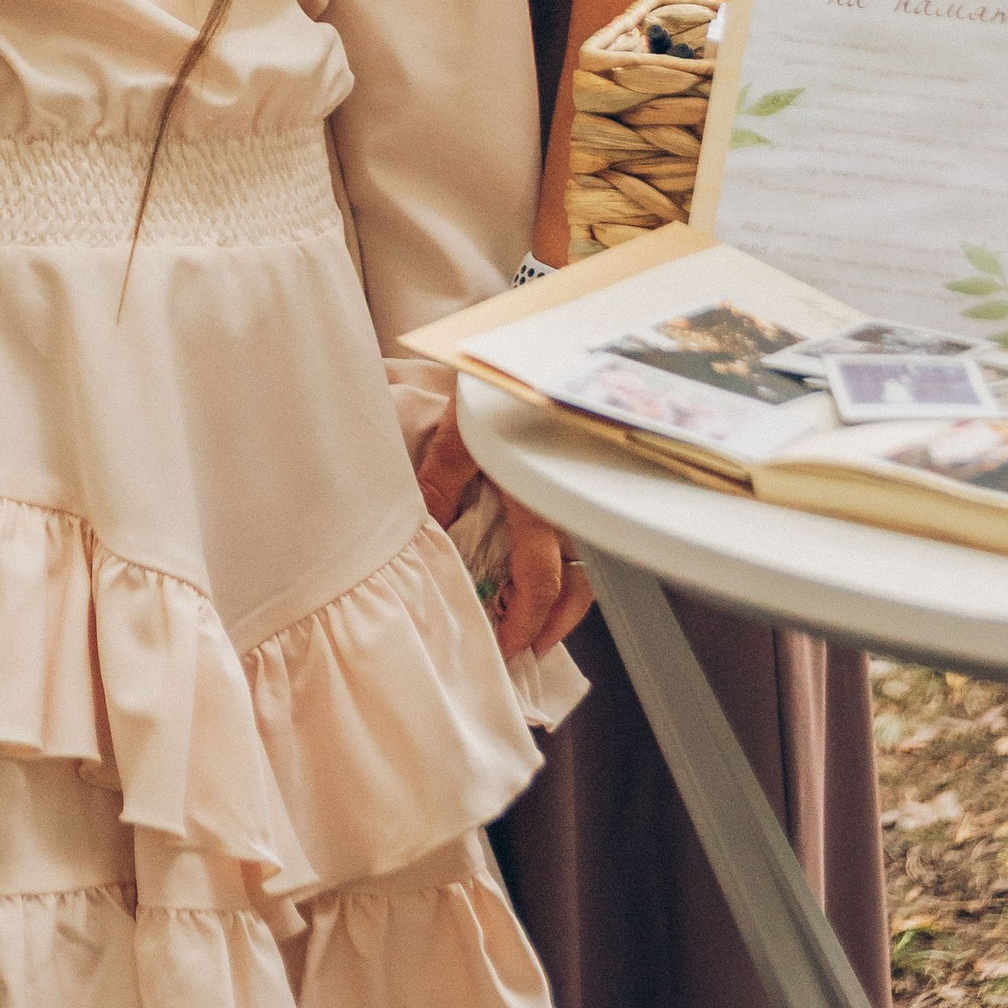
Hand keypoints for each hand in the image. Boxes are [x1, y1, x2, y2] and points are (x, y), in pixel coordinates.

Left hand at [419, 406, 589, 660]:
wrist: (520, 357)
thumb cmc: (492, 390)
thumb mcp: (458, 435)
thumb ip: (442, 484)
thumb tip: (425, 531)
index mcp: (536, 497)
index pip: (540, 577)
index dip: (526, 622)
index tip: (507, 648)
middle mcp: (562, 504)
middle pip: (577, 584)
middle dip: (554, 625)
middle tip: (525, 650)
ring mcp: (568, 498)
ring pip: (582, 565)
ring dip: (560, 601)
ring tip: (532, 624)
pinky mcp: (563, 488)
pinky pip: (571, 540)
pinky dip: (557, 568)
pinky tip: (529, 575)